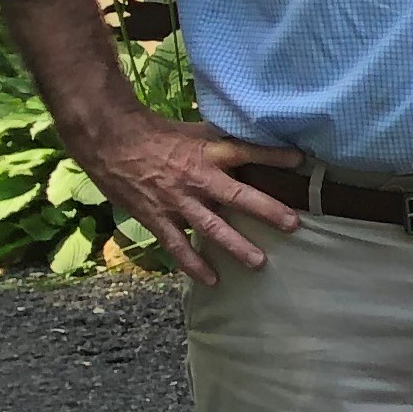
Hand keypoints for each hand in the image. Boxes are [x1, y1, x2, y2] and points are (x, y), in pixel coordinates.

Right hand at [74, 107, 301, 286]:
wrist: (111, 141)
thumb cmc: (156, 134)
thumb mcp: (195, 131)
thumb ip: (222, 143)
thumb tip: (254, 147)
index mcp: (207, 152)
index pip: (247, 152)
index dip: (274, 156)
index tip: (301, 161)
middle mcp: (197, 178)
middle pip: (237, 196)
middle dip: (267, 211)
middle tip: (292, 225)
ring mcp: (177, 201)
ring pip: (211, 227)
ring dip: (236, 246)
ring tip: (259, 263)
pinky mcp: (157, 218)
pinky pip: (178, 246)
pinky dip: (194, 264)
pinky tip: (212, 280)